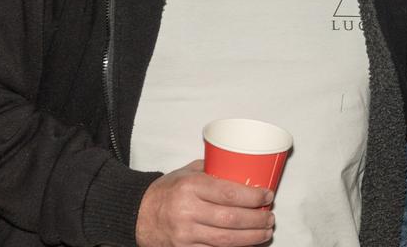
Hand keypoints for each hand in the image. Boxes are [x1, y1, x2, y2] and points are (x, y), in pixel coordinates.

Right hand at [135, 160, 274, 246]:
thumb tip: (244, 167)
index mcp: (190, 187)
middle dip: (258, 219)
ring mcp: (184, 233)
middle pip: (232, 219)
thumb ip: (213, 169)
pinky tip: (246, 244)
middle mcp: (187, 211)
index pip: (229, 193)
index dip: (253, 197)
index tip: (267, 195)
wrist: (136, 213)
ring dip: (251, 237)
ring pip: (226, 240)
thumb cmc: (166, 191)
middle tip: (270, 217)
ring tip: (265, 232)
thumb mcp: (187, 172)